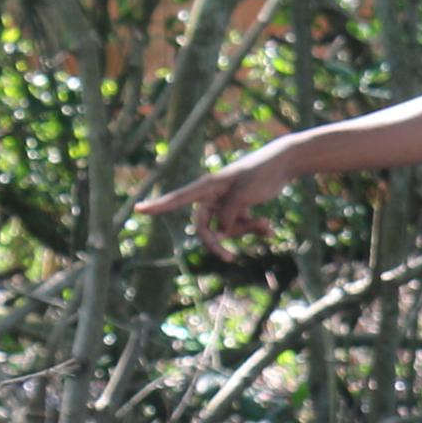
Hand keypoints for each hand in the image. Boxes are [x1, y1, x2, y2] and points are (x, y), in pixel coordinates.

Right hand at [136, 142, 295, 248]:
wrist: (284, 164)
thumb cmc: (261, 174)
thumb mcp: (243, 196)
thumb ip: (228, 215)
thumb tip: (220, 232)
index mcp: (208, 186)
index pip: (178, 198)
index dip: (158, 205)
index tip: (137, 209)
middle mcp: (213, 195)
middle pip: (204, 227)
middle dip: (218, 242)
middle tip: (229, 258)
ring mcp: (226, 202)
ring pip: (226, 228)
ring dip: (246, 230)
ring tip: (266, 224)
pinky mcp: (240, 207)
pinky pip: (241, 225)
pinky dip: (255, 228)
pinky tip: (270, 229)